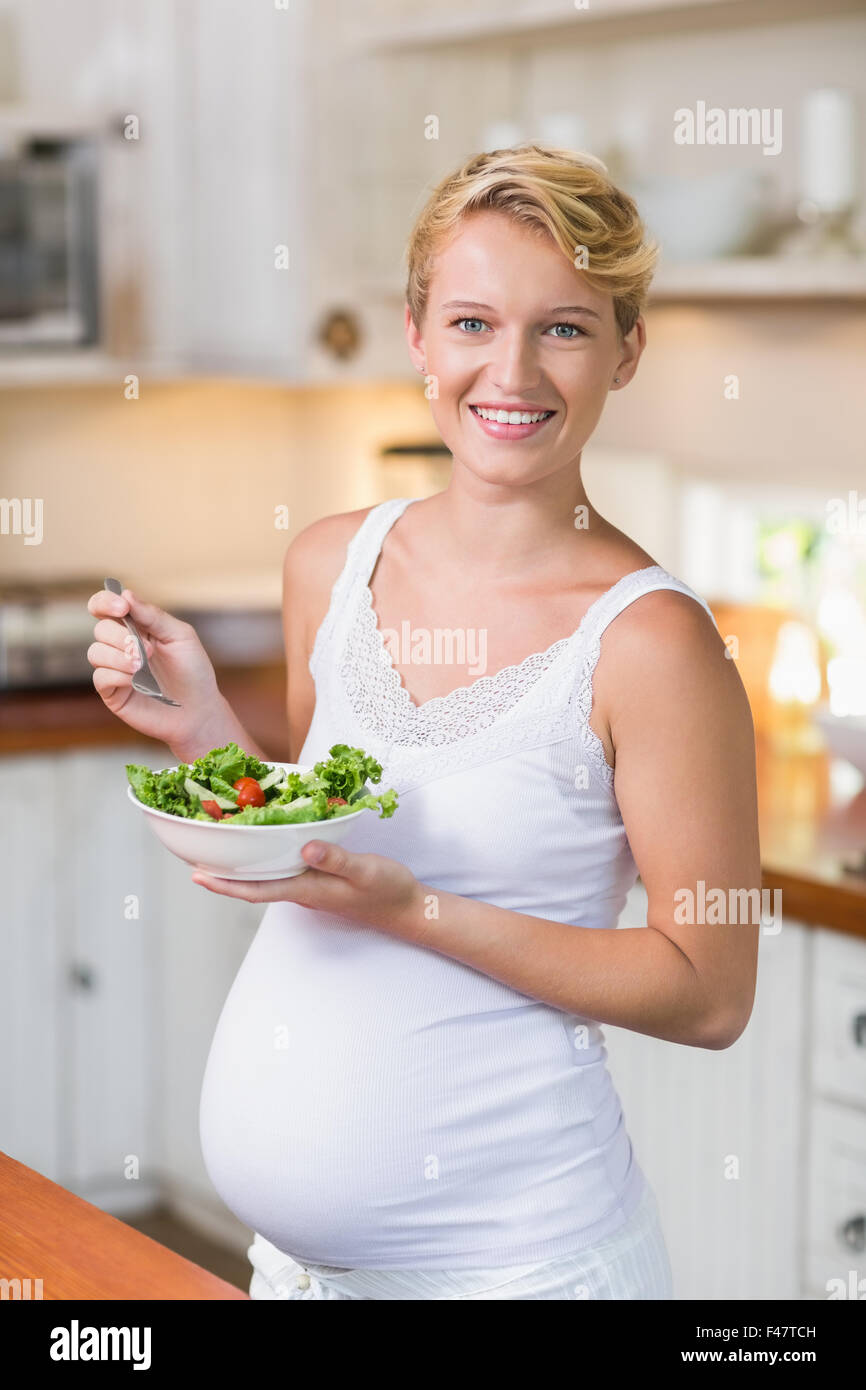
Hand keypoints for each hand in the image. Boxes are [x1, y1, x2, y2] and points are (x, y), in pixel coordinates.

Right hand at [86, 586, 225, 751]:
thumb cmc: (192, 670)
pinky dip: (118, 675)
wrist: (199, 709)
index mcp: (136, 627)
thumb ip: (153, 615)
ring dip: (120, 657)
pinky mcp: (112, 692)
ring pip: (95, 652)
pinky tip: (137, 681)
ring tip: (143, 666)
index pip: (105, 606)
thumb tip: (126, 595)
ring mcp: (114, 669)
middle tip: (148, 650)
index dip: (105, 601)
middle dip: (121, 636)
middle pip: (101, 629)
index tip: (122, 607)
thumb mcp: (180, 636)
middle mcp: (121, 646)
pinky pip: (100, 677)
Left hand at [191, 839, 425, 938]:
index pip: (257, 890)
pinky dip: (268, 859)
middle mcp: (302, 890)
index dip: (225, 885)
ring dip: (243, 867)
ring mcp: (310, 887)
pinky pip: (285, 870)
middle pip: (255, 885)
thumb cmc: (386, 891)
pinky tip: (266, 845)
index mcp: (307, 889)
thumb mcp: (364, 870)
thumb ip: (335, 859)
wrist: (408, 909)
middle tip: (195, 858)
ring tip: (220, 851)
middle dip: (225, 875)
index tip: (197, 876)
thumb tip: (304, 848)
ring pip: (268, 877)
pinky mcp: (320, 880)